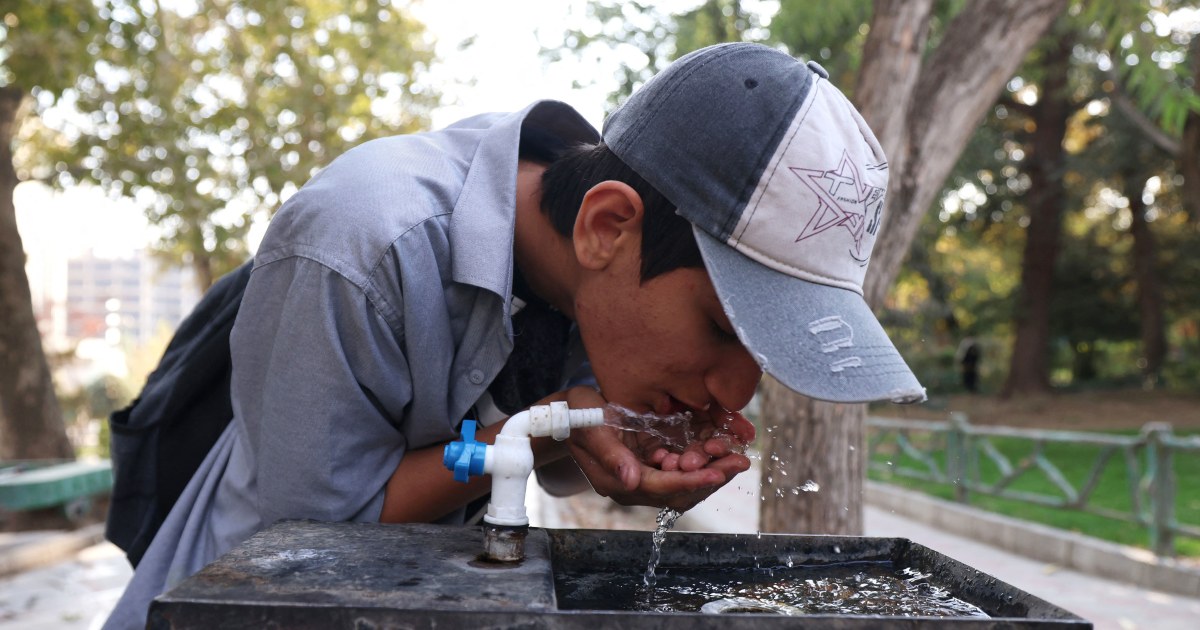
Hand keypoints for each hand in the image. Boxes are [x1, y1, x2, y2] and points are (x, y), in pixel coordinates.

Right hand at [562, 392, 754, 511]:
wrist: (566, 414)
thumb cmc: (574, 415)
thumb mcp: (588, 426)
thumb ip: (609, 453)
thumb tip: (631, 481)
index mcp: (618, 481)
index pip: (661, 487)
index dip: (691, 480)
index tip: (718, 471)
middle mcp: (633, 484)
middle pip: (679, 492)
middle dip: (711, 478)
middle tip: (740, 462)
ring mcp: (642, 476)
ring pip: (684, 484)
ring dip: (711, 471)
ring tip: (736, 456)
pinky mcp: (650, 463)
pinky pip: (681, 470)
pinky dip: (702, 462)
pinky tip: (718, 448)